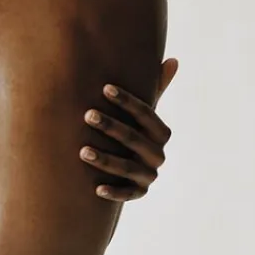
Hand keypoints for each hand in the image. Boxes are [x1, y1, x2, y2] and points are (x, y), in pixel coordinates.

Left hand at [80, 72, 174, 201]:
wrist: (130, 170)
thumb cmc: (132, 131)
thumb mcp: (142, 113)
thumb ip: (155, 89)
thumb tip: (173, 59)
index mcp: (161, 133)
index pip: (147, 114)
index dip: (128, 101)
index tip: (105, 88)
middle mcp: (158, 155)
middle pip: (135, 139)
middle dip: (111, 126)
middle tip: (87, 115)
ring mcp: (149, 176)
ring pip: (128, 168)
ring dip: (105, 160)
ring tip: (82, 151)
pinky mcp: (138, 193)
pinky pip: (127, 195)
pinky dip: (113, 192)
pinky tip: (95, 189)